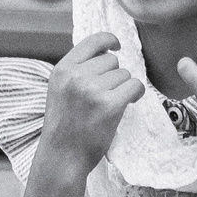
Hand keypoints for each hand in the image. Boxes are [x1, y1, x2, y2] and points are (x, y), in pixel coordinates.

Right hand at [41, 33, 141, 170]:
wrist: (63, 156)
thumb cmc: (64, 126)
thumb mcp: (60, 90)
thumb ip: (77, 70)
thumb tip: (107, 51)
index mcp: (62, 70)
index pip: (92, 41)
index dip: (109, 40)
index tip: (117, 46)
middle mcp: (76, 76)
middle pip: (111, 60)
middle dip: (114, 75)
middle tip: (106, 94)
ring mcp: (92, 90)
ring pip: (124, 74)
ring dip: (123, 87)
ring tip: (111, 103)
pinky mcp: (109, 105)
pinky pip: (134, 86)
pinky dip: (136, 93)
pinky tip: (129, 102)